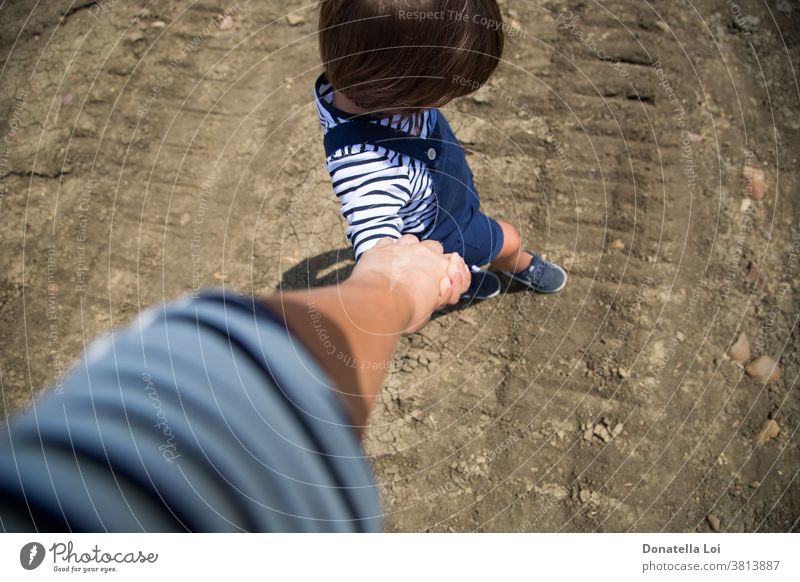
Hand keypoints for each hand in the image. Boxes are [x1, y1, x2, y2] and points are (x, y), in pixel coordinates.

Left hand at [348, 235, 469, 332]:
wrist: (381, 303)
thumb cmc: (408, 310)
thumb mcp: (432, 308)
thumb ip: (437, 295)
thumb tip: (438, 289)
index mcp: (441, 267)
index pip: (455, 264)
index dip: (450, 275)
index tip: (443, 285)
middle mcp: (423, 252)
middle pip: (434, 247)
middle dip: (431, 258)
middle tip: (423, 275)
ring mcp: (401, 247)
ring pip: (411, 240)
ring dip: (410, 250)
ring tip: (404, 265)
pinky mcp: (380, 249)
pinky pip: (387, 242)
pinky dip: (388, 250)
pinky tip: (385, 262)